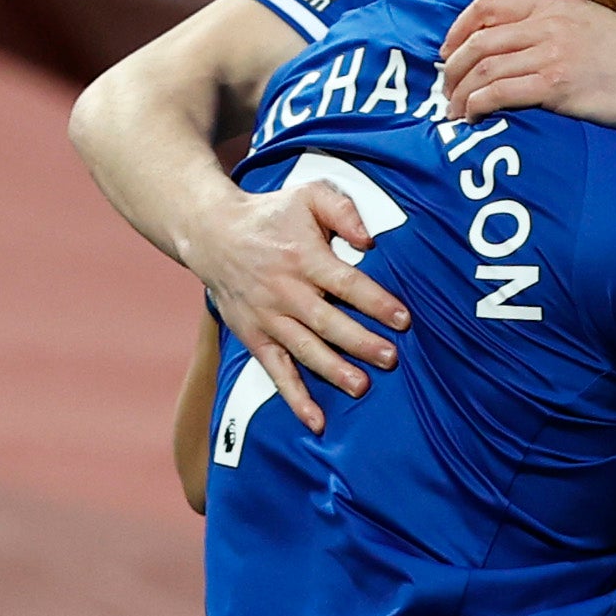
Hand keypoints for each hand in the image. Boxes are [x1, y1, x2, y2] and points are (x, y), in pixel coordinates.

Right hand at [192, 177, 407, 429]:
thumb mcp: (308, 195)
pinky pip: (276, 372)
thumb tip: (369, 239)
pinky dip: (295, 398)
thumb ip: (343, 210)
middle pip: (327, 321)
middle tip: (390, 358)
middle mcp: (284, 291)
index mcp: (303, 257)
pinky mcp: (255, 338)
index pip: (345, 283)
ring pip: (304, 350)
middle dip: (360, 341)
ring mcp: (268, 318)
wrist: (213, 233)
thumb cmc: (272, 214)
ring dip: (333, 371)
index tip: (403, 318)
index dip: (375, 302)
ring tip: (361, 387)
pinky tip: (316, 420)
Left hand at [437, 0, 615, 139]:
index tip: (448, 54)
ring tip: (454, 113)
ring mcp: (552, 53)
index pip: (485, 6)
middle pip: (477, 41)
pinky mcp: (556, 86)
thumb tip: (513, 42)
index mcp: (554, 3)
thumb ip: (553, 24)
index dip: (457, 31)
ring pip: (483, 69)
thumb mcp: (591, 24)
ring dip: (460, 94)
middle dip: (452, 70)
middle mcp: (548, 22)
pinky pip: (499, 93)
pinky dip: (477, 107)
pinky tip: (473, 119)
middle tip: (445, 92)